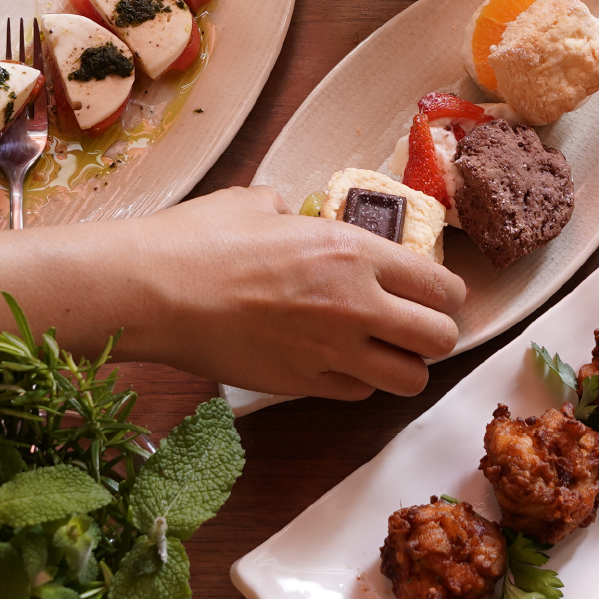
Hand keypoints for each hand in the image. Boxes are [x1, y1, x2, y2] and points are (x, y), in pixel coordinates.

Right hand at [0, 186, 466, 423]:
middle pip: (441, 340)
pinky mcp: (301, 386)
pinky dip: (357, 383)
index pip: (442, 286)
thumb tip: (295, 211)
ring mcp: (331, 353)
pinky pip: (358, 395)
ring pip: (409, 380)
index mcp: (355, 251)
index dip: (447, 293)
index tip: (434, 292)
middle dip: (435, 335)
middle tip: (414, 326)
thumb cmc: (198, 239)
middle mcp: (357, 306)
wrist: (151, 291)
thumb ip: (294, 211)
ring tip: (381, 351)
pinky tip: (334, 364)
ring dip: (403, 366)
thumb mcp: (256, 203)